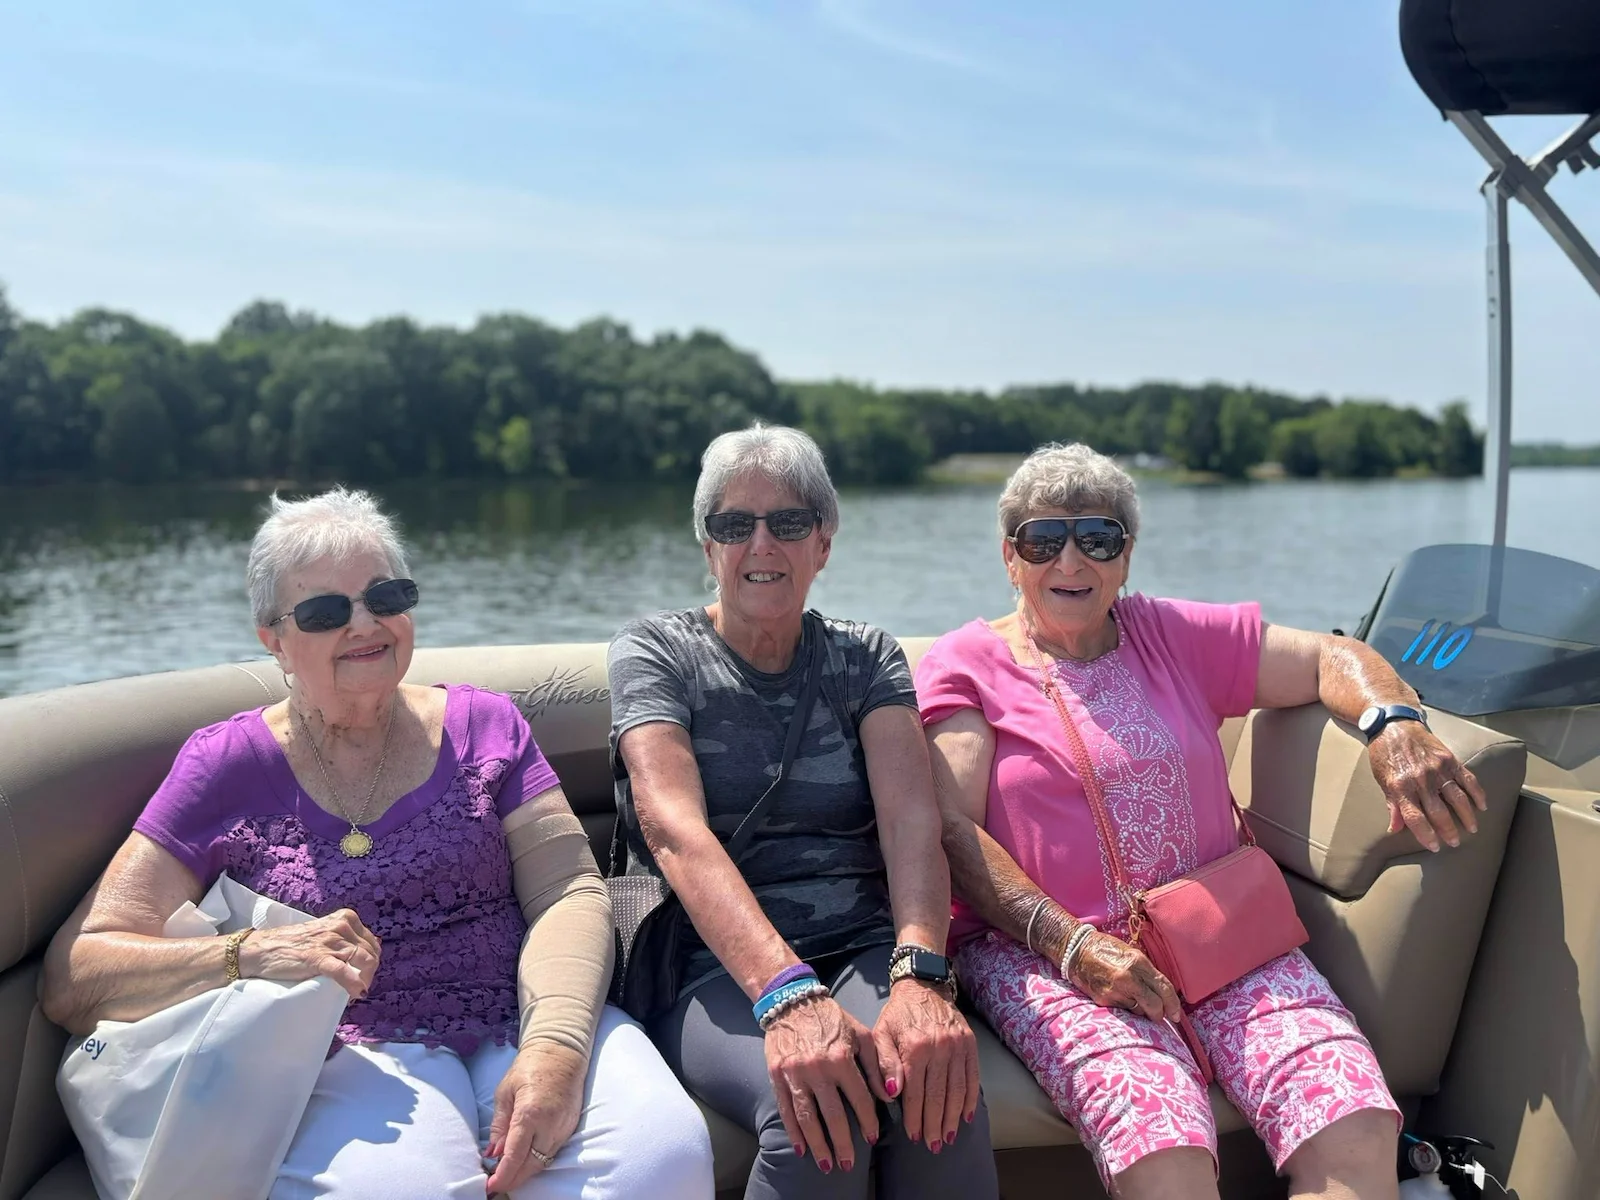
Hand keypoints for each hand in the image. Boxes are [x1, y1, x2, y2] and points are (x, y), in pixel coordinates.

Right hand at [238, 908, 379, 998]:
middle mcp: (342, 926)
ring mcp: (331, 941)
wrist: (262, 949)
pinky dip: (353, 984)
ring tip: (355, 991)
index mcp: (345, 918)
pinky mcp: (318, 958)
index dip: (371, 962)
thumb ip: (346, 937)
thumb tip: (372, 948)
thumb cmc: (293, 944)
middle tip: (359, 986)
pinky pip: (345, 973)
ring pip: (364, 962)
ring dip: (363, 981)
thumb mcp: (325, 932)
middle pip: (371, 954)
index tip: (363, 974)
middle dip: (369, 973)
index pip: (372, 943)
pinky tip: (355, 993)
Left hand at [485, 1042, 585, 1194]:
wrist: (562, 1051)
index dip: (502, 1176)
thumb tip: (493, 1154)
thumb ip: (499, 1125)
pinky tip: (525, 1159)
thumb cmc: (530, 1067)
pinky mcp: (570, 1127)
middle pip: (531, 1165)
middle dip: (513, 1179)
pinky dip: (538, 1159)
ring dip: (525, 1172)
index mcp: (530, 1113)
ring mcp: (563, 1127)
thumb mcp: (505, 1092)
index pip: (515, 1155)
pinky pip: (552, 1151)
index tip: (490, 1187)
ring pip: (543, 1162)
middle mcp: (550, 1124)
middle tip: (496, 1185)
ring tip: (508, 1174)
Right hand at [765, 995, 887, 1173]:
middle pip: (832, 1115)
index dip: (868, 1120)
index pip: (859, 1098)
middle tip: (848, 1164)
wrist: (793, 1001)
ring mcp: (795, 1074)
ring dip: (818, 1145)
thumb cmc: (832, 1018)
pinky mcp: (777, 1075)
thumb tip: (891, 1094)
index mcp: (842, 1057)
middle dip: (842, 1143)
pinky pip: (786, 1110)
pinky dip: (793, 1132)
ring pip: (807, 1118)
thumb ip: (878, 1064)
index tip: (873, 1138)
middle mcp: (818, 1068)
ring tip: (827, 1164)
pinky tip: (802, 1149)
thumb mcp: (861, 1034)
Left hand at [872, 980, 979, 1152]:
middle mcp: (939, 1048)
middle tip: (932, 1145)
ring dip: (953, 1118)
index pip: (915, 1093)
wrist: (923, 987)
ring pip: (957, 1091)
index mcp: (915, 1048)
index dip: (914, 1117)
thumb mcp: (880, 1034)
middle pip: (938, 1097)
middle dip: (935, 1124)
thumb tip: (892, 1094)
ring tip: (948, 1137)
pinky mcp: (970, 1044)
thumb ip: (884, 1064)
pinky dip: (971, 1100)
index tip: (913, 1136)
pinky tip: (965, 1116)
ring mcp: (957, 1047)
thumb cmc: (897, 1015)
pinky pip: (973, 1078)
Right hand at [1068, 929, 1181, 1022]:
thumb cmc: (1106, 949)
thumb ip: (1147, 973)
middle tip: (1160, 1016)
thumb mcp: (1131, 954)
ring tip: (1136, 1002)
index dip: (1174, 1004)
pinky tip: (1122, 999)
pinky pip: (1123, 1011)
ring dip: (1142, 1011)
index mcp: (1138, 962)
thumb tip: (1162, 993)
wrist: (1076, 950)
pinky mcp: (1104, 1000)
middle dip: (1160, 1014)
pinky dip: (1127, 1008)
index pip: (1164, 987)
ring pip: (1139, 1011)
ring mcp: (1116, 991)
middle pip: (1155, 1005)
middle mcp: (1129, 978)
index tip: (1177, 1015)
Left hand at [1368, 722, 1487, 851]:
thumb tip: (1395, 829)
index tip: (1435, 846)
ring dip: (1467, 816)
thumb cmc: (1385, 754)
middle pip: (1438, 812)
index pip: (1415, 818)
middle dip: (1448, 831)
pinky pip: (1468, 780)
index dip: (1426, 835)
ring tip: (1472, 829)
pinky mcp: (1450, 759)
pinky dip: (1477, 794)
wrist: (1394, 724)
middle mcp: (1420, 779)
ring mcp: (1437, 769)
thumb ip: (1392, 804)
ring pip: (1457, 798)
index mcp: (1400, 786)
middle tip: (1454, 842)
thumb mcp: (1382, 779)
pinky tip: (1482, 806)